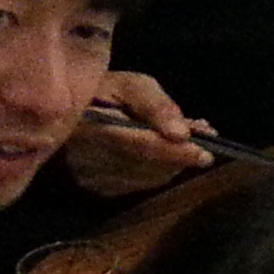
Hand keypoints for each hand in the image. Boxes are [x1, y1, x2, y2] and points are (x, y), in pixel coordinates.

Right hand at [66, 68, 211, 197]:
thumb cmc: (104, 92)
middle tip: (204, 140)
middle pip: (145, 166)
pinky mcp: (98, 188)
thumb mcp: (131, 85)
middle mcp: (85, 157)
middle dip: (179, 156)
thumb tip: (182, 134)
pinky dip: (160, 171)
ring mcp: (90, 176)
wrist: (68, 111)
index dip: (173, 152)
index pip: (138, 145)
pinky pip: (140, 185)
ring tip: (188, 142)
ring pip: (147, 178)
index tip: (205, 154)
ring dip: (173, 163)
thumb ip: (156, 106)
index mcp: (90, 124)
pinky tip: (167, 154)